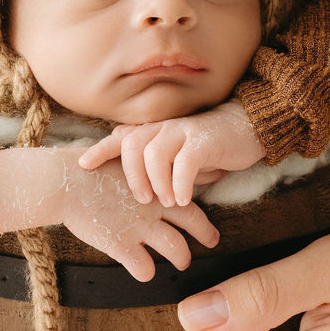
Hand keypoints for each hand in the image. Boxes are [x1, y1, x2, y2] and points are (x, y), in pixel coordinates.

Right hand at [50, 154, 220, 282]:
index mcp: (155, 183)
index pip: (190, 195)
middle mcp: (153, 205)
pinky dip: (147, 272)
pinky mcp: (120, 244)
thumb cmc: (89, 169)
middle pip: (193, 222)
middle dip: (206, 234)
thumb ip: (141, 171)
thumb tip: (153, 174)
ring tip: (181, 262)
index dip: (201, 205)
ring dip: (181, 258)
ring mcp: (138, 226)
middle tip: (213, 241)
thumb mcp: (122, 161)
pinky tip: (143, 270)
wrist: (65, 181)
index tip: (207, 212)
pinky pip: (145, 268)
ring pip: (176, 249)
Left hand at [77, 100, 264, 206]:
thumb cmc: (208, 147)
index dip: (100, 150)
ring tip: (165, 202)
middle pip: (132, 145)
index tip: (83, 165)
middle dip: (131, 175)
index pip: (120, 137)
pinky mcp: (203, 141)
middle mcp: (164, 128)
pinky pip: (184, 162)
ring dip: (156, 183)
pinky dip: (180, 184)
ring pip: (154, 153)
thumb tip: (134, 187)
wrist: (246, 128)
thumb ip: (156, 166)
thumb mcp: (176, 157)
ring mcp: (183, 132)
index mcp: (155, 132)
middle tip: (141, 200)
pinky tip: (184, 199)